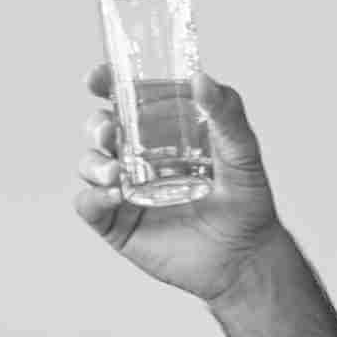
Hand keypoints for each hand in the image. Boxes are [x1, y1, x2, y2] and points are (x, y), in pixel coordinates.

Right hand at [76, 64, 282, 306]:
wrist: (244, 258)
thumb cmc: (247, 202)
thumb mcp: (243, 152)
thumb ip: (226, 114)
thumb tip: (202, 79)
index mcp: (164, 132)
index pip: (127, 100)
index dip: (107, 85)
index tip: (97, 79)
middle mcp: (139, 157)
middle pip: (101, 130)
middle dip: (96, 126)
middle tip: (109, 131)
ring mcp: (125, 190)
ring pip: (90, 165)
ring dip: (93, 163)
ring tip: (115, 174)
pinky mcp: (116, 223)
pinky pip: (89, 204)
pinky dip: (93, 196)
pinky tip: (114, 196)